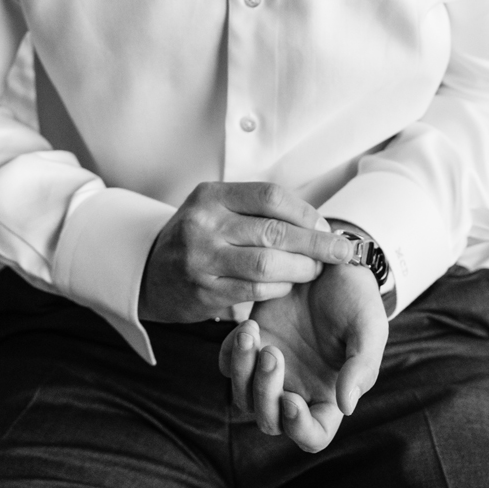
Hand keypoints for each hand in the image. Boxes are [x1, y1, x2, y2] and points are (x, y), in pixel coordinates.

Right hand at [138, 182, 356, 323]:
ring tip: (316, 269)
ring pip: (268, 263)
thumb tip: (319, 224)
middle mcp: (203, 224)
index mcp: (211, 196)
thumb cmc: (199, 236)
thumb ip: (259, 211)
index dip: (306, 212)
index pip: (271, 196)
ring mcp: (201, 259)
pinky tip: (289, 284)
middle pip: (274, 231)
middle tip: (341, 251)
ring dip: (302, 268)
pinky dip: (280, 287)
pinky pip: (255, 290)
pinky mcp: (203, 291)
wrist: (148, 273)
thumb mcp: (218, 208)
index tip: (326, 225)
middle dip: (316, 243)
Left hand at [219, 262, 387, 452]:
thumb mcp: (370, 328)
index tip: (292, 400)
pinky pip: (228, 366)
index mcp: (329, 394)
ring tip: (254, 335)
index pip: (313, 436)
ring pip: (243, 398)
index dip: (299, 429)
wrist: (333, 261)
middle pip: (270, 421)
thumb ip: (362, 366)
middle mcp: (298, 388)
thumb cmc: (358, 298)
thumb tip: (347, 406)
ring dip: (244, 373)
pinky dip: (232, 353)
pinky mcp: (252, 345)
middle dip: (265, 394)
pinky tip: (248, 328)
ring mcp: (271, 370)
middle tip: (273, 354)